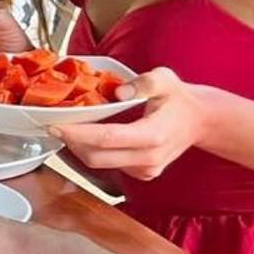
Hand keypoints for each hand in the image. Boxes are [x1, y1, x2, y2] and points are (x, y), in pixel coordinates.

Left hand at [49, 67, 207, 180]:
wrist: (199, 121)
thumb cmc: (179, 99)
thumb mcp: (165, 79)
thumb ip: (144, 82)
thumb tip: (118, 92)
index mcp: (153, 136)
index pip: (106, 139)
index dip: (77, 133)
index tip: (55, 124)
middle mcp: (149, 159)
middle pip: (96, 157)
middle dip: (71, 141)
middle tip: (54, 123)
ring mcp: (146, 170)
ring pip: (99, 164)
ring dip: (79, 147)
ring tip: (67, 127)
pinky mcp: (142, 174)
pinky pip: (109, 166)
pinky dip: (93, 151)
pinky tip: (87, 136)